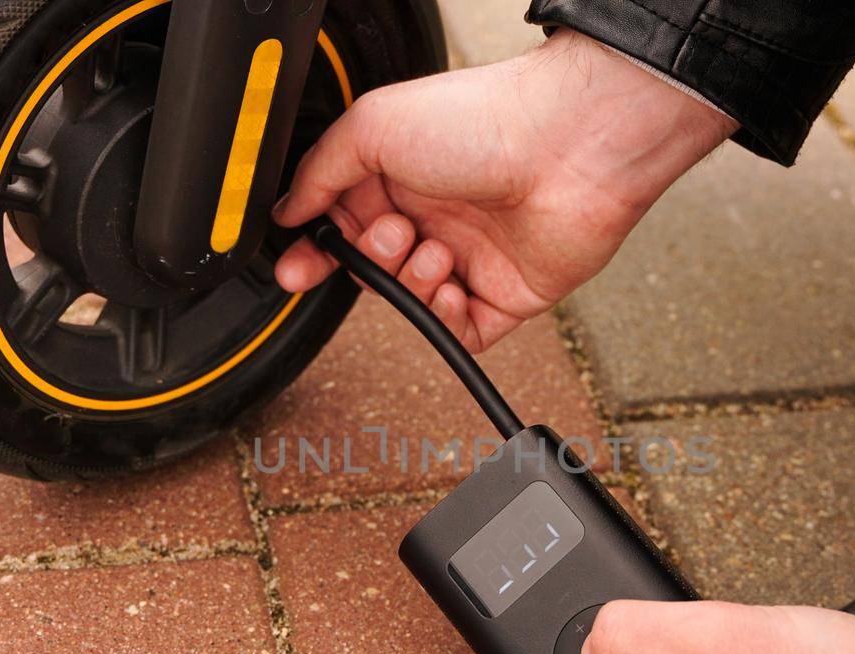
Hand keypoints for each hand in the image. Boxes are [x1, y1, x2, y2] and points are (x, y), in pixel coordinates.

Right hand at [273, 30, 736, 351]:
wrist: (569, 147)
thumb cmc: (484, 120)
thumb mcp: (372, 126)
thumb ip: (319, 171)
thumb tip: (286, 209)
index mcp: (400, 172)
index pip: (341, 224)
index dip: (316, 250)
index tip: (296, 269)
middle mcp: (435, 214)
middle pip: (374, 267)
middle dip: (370, 260)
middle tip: (389, 235)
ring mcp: (471, 256)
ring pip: (411, 300)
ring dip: (410, 282)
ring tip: (432, 250)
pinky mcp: (506, 294)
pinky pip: (458, 332)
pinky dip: (445, 317)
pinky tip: (453, 284)